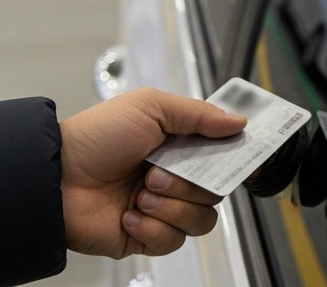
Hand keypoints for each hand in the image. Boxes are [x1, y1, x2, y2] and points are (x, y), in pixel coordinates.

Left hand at [59, 87, 246, 257]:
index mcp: (179, 146)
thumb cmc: (95, 138)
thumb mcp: (150, 108)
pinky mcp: (146, 237)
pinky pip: (174, 241)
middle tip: (158, 174)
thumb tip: (239, 123)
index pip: (224, 156)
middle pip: (217, 191)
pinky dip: (153, 228)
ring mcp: (162, 208)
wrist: (55, 179)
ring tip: (141, 195)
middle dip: (191, 184)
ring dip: (173, 207)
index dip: (239, 160)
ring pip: (202, 220)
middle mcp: (174, 178)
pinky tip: (129, 214)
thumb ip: (200, 114)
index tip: (249, 162)